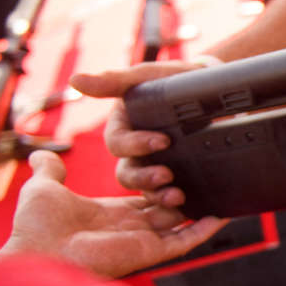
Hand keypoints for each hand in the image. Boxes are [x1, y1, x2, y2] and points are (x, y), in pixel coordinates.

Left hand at [0, 151, 225, 277]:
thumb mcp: (43, 187)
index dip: (159, 186)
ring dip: (193, 206)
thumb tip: (43, 154)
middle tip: (190, 172)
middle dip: (180, 192)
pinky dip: (204, 231)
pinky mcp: (150, 252)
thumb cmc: (36, 226)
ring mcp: (141, 241)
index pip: (143, 200)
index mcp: (109, 214)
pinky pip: (184, 242)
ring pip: (179, 225)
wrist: (38, 250)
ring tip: (211, 186)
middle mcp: (129, 229)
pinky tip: (221, 215)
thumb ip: (49, 170)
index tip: (173, 166)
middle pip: (165, 211)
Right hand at [69, 60, 201, 206]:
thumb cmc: (172, 80)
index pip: (117, 144)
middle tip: (166, 176)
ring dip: (159, 196)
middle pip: (128, 175)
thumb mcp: (145, 77)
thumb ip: (114, 81)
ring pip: (148, 191)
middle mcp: (136, 153)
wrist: (210, 88)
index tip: (163, 141)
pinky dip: (180, 204)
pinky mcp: (179, 178)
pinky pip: (172, 195)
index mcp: (123, 129)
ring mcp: (156, 167)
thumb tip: (74, 80)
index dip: (136, 145)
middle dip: (144, 179)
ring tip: (178, 197)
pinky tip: (193, 207)